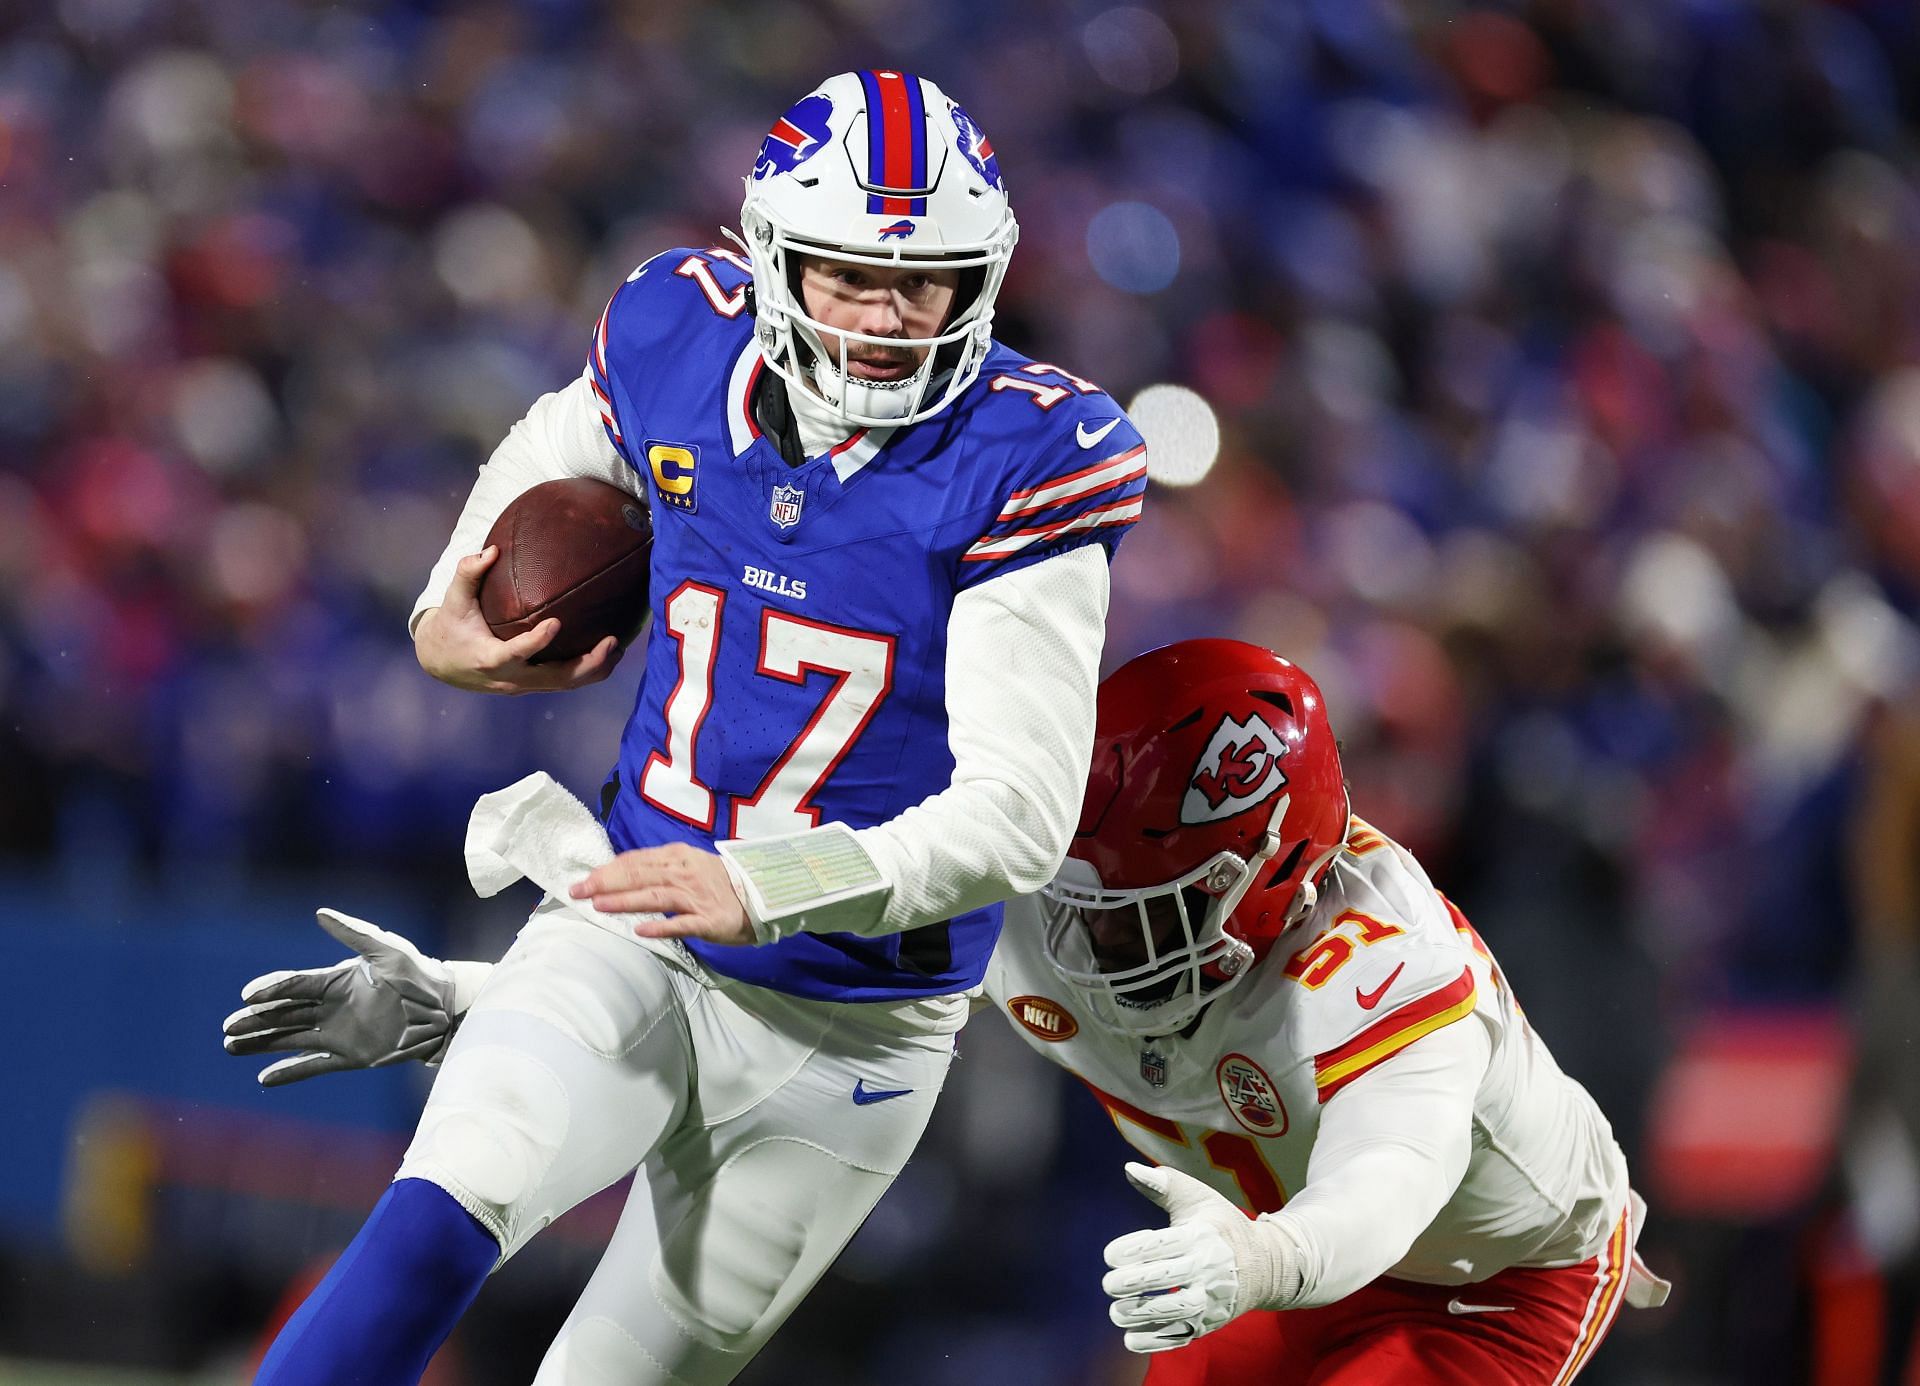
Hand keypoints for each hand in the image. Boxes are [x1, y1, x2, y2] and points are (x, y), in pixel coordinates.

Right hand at [222, 909, 458, 1085]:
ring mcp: (338, 1033)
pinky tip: (263, 1078)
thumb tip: (321, 912)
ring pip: (290, 1040)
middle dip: (256, 1020)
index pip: (295, 985)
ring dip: (261, 1044)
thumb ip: (354, 934)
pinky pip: (313, 1066)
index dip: (270, 990)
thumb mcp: (388, 950)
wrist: (445, 1008)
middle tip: (228, 1028)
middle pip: (284, 1014)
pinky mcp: (350, 1057)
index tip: (247, 996)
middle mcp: (331, 1007)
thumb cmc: (419, 973)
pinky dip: (290, 1072)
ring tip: (231, 1047)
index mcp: (336, 980)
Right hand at [415, 546, 622, 693]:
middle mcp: (510, 678)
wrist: (441, 662)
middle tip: (611, 641)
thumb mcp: (454, 600)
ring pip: (564, 685)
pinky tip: (608, 655)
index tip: (556, 622)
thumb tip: (491, 549)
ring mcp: (523, 686)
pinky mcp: (531, 686)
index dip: (536, 642)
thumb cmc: (450, 626)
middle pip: (555, 678)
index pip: (516, 654)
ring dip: (594, 669)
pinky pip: (563, 682)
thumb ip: (468, 574)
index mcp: (489, 658)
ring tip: (618, 648)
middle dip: (586, 663)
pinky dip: (587, 672)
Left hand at [570, 843, 755, 944]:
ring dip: (626, 900)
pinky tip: (640, 930)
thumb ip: (657, 867)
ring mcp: (697, 897)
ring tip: (599, 906)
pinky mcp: (709, 920)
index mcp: (677, 857)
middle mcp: (684, 873)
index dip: (608, 869)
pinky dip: (661, 926)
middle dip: (606, 883)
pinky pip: (682, 924)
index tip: (584, 878)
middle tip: (578, 891)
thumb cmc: (718, 882)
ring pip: (655, 896)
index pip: (636, 861)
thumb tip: (620, 872)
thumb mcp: (688, 865)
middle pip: (640, 876)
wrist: (761, 896)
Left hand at [1103, 1163, 1247, 1353]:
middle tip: (1108, 1283)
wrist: (1264, 1266)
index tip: (1109, 1255)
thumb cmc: (1221, 1226)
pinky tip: (1130, 1336)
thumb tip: (1129, 1169)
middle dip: (1132, 1283)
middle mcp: (1209, 1270)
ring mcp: (1211, 1301)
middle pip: (1167, 1279)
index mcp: (1202, 1236)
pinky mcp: (1209, 1324)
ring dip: (1140, 1314)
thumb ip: (1163, 1184)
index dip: (1133, 1250)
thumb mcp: (1198, 1199)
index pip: (1164, 1245)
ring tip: (1116, 1311)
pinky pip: (1180, 1337)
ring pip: (1173, 1313)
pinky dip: (1154, 1340)